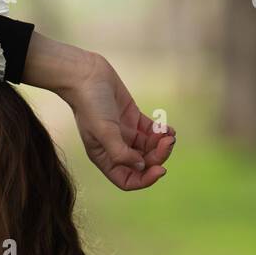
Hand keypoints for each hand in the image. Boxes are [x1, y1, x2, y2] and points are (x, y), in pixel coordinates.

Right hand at [67, 51, 175, 190]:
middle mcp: (116, 149)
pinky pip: (151, 132)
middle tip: (168, 143)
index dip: (145, 179)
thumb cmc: (89, 104)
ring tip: (169, 134)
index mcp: (105, 158)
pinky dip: (161, 132)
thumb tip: (140, 166)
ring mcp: (125, 134)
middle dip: (157, 156)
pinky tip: (167, 129)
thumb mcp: (104, 131)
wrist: (86, 74)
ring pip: (149, 148)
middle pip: (142, 164)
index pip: (127, 180)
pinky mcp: (133, 119)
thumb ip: (121, 153)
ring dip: (161, 145)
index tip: (160, 170)